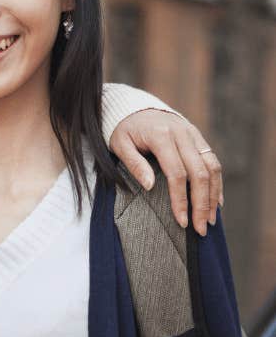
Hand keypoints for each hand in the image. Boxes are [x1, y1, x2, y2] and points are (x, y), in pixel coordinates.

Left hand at [109, 110, 222, 235]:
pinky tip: (216, 202)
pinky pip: (213, 161)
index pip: (177, 173)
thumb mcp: (120, 145)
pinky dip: (216, 183)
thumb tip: (150, 186)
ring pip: (212, 167)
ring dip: (213, 196)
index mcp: (161, 136)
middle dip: (201, 204)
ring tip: (210, 220)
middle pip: (199, 173)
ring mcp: (193, 134)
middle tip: (200, 228)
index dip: (181, 199)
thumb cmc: (124, 130)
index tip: (181, 221)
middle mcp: (182, 133)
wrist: (134, 108)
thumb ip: (134, 164)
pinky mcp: (198, 138)